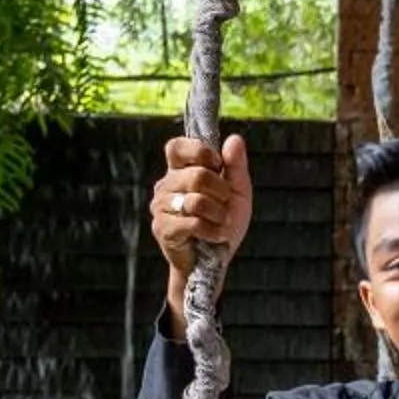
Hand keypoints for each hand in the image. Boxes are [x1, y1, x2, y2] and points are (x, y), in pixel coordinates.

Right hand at [151, 133, 251, 273]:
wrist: (216, 260)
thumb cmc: (224, 222)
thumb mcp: (238, 191)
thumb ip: (236, 165)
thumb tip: (234, 139)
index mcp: (180, 170)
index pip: (176, 146)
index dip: (200, 152)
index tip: (217, 166)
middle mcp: (166, 185)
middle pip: (196, 175)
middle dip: (222, 192)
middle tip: (225, 204)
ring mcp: (161, 206)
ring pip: (196, 201)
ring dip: (218, 214)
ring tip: (219, 222)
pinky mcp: (163, 228)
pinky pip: (193, 223)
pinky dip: (212, 231)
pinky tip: (213, 236)